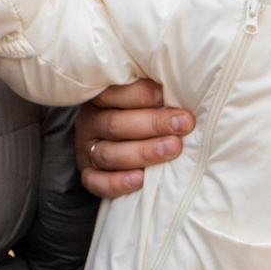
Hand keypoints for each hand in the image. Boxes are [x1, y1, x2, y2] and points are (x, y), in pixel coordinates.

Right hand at [76, 79, 196, 198]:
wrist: (126, 140)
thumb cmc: (145, 112)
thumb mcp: (146, 96)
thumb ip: (157, 92)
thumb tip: (184, 86)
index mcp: (101, 97)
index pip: (114, 93)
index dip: (143, 94)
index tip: (169, 96)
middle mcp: (90, 122)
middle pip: (115, 125)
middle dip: (153, 125)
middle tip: (183, 124)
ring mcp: (86, 149)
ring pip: (109, 154)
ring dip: (143, 152)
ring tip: (173, 148)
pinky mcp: (88, 174)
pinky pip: (96, 182)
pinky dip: (117, 183)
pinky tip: (141, 179)